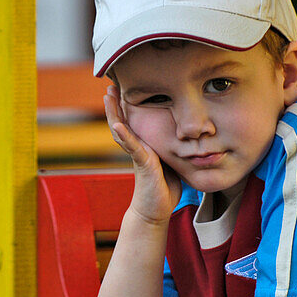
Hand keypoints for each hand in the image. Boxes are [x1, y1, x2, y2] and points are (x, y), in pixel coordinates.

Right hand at [105, 86, 179, 222]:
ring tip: (108, 96)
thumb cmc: (165, 187)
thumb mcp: (171, 162)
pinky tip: (117, 124)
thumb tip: (188, 137)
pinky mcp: (142, 164)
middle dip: (115, 104)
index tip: (123, 88)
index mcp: (144, 145)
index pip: (133, 121)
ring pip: (121, 130)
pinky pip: (132, 147)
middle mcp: (137, 147)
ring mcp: (137, 155)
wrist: (156, 211)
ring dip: (113, 113)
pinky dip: (124, 135)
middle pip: (122, 121)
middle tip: (109, 85)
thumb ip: (172, 148)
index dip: (127, 106)